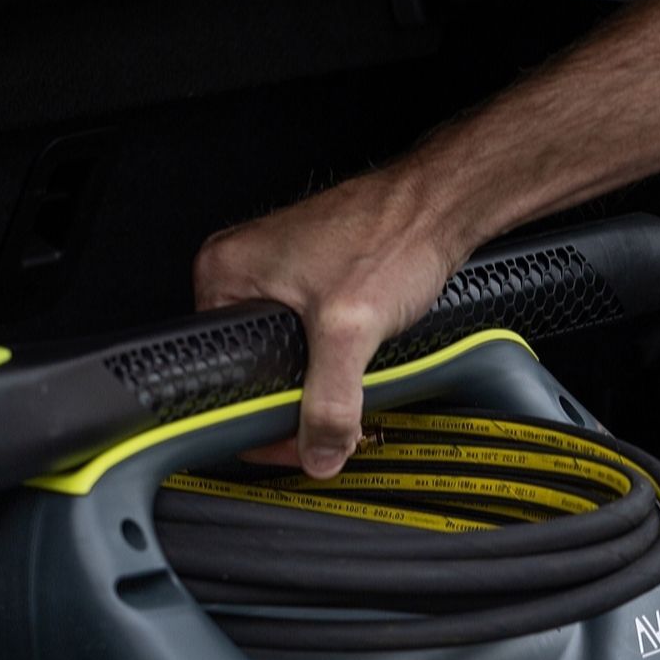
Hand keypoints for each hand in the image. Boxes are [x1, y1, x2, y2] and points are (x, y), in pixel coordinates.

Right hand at [193, 166, 469, 476]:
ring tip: (341, 403)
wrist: (439, 205)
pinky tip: (350, 375)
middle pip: (251, 373)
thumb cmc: (390, 234)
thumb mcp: (350, 330)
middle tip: (320, 433)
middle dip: (289, 410)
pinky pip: (307, 347)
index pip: (220, 371)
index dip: (253, 418)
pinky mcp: (310, 287)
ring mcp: (276, 279)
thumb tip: (318, 454)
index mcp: (225, 275)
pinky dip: (329, 369)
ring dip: (313, 393)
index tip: (285, 442)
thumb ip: (330, 403)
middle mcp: (242, 273)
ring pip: (284, 364)